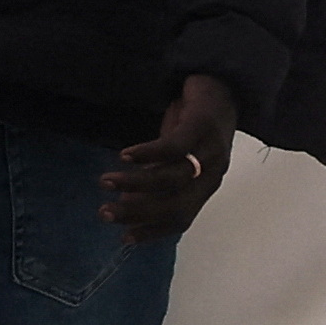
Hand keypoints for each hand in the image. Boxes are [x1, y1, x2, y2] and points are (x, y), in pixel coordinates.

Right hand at [104, 73, 237, 247]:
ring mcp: (209, 151)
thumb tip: (128, 204)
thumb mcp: (178, 160)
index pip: (181, 218)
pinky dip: (147, 154)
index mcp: (205, 187)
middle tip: (105, 213)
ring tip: (106, 182)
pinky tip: (124, 156)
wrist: (220, 86)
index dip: (153, 231)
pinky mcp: (201, 126)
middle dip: (138, 213)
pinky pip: (174, 147)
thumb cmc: (194, 127)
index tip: (123, 238)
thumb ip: (159, 181)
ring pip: (172, 178)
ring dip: (136, 184)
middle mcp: (212, 174)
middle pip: (177, 204)